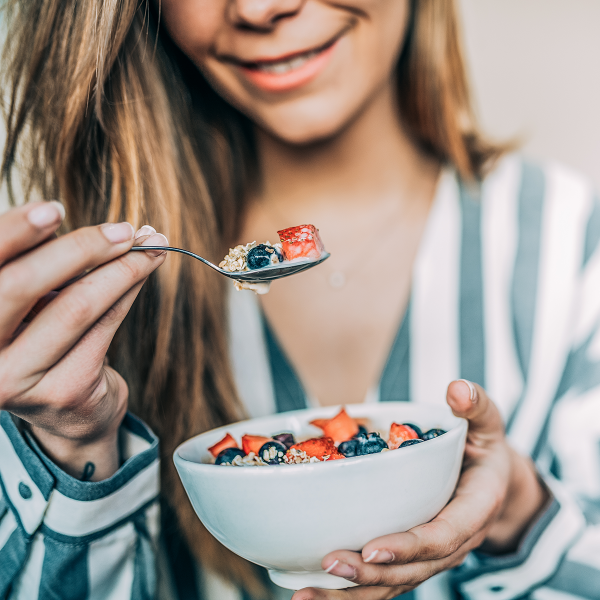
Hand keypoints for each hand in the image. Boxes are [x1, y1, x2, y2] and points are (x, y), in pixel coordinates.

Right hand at [0, 202, 167, 480]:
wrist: (68, 411)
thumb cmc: (43, 340)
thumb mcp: (27, 301)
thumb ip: (32, 265)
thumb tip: (59, 213)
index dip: (14, 232)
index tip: (54, 209)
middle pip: (22, 285)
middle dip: (79, 248)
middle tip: (123, 230)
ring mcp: (15, 378)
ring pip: (75, 306)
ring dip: (121, 269)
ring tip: (150, 246)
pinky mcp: (62, 390)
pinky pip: (105, 326)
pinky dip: (129, 291)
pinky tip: (145, 270)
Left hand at [292, 380, 548, 599]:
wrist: (496, 482)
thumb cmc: (485, 448)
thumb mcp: (487, 423)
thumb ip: (477, 406)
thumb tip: (457, 389)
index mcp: (475, 510)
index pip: (442, 535)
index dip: (409, 546)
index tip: (372, 549)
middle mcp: (454, 542)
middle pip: (413, 569)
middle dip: (370, 575)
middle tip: (329, 565)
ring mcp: (433, 555)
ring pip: (395, 584)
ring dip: (352, 595)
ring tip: (308, 596)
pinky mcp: (414, 558)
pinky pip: (387, 582)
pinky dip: (353, 593)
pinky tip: (316, 592)